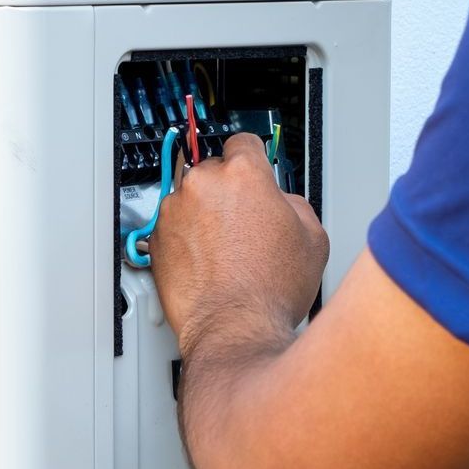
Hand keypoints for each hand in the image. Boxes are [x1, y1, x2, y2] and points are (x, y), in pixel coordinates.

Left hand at [150, 133, 329, 358]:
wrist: (233, 327)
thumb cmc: (268, 290)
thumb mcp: (313, 238)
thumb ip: (295, 204)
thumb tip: (283, 203)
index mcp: (243, 174)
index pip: (244, 141)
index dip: (253, 157)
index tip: (251, 166)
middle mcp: (203, 185)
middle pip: (215, 171)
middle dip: (228, 192)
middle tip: (245, 223)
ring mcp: (174, 211)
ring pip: (191, 200)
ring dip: (204, 215)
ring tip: (225, 250)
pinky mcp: (155, 239)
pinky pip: (172, 227)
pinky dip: (185, 239)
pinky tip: (207, 262)